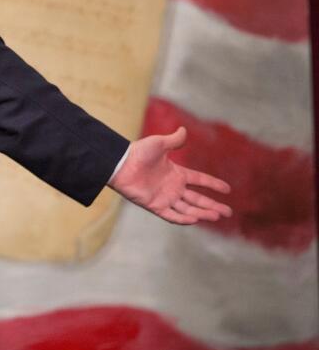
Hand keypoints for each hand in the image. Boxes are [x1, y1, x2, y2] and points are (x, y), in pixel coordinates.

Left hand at [109, 127, 231, 223]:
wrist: (120, 164)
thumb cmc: (138, 152)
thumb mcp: (159, 143)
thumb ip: (173, 140)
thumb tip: (184, 129)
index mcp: (176, 173)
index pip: (199, 180)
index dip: (213, 184)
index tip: (228, 190)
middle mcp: (173, 187)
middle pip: (197, 199)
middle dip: (212, 206)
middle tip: (228, 212)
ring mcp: (164, 197)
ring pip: (187, 209)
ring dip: (202, 213)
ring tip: (216, 216)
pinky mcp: (154, 205)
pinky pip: (171, 215)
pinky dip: (183, 219)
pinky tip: (195, 219)